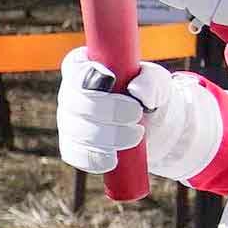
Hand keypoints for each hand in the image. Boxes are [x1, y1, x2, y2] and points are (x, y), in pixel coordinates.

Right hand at [54, 55, 152, 174]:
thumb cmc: (151, 96)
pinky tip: (113, 158)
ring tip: (137, 134)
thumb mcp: (158, 82)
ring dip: (109, 137)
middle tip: (137, 114)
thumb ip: (151, 81)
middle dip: (108, 111)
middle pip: (76, 104)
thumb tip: (136, 91)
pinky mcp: (73, 146)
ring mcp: (68, 121)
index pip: (74, 69)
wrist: (153, 125)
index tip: (112, 79)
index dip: (87, 75)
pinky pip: (75, 154)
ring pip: (78, 132)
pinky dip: (95, 158)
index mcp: (85, 69)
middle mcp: (70, 94)